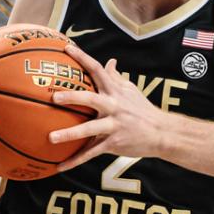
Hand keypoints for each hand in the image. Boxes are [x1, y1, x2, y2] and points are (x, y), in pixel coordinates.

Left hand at [48, 42, 167, 171]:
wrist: (162, 133)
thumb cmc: (143, 110)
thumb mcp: (131, 91)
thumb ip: (117, 77)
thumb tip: (110, 61)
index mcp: (116, 91)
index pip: (98, 70)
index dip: (83, 57)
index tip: (66, 48)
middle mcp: (114, 106)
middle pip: (91, 99)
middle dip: (73, 97)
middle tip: (54, 97)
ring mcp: (114, 125)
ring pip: (90, 129)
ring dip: (70, 134)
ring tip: (51, 138)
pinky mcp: (114, 143)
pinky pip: (92, 153)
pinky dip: (75, 160)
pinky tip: (60, 166)